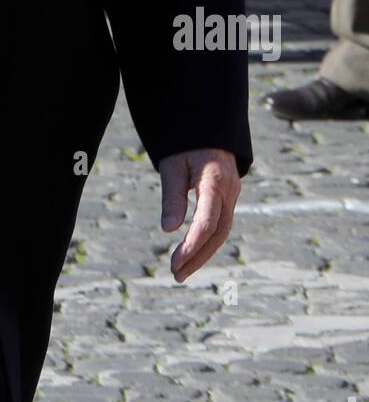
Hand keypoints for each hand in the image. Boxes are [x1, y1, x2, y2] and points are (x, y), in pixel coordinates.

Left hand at [159, 147, 240, 282]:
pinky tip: (192, 254)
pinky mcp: (229, 198)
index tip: (176, 262)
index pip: (207, 222)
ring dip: (203, 254)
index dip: (192, 245)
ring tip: (181, 271)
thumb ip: (172, 196)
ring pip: (222, 232)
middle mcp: (229, 191)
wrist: (207, 127)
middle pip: (218, 233)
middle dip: (198, 256)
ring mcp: (233, 195)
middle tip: (176, 274)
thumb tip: (169, 230)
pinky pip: (221, 224)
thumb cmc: (186, 144)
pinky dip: (207, 241)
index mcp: (215, 181)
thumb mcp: (173, 165)